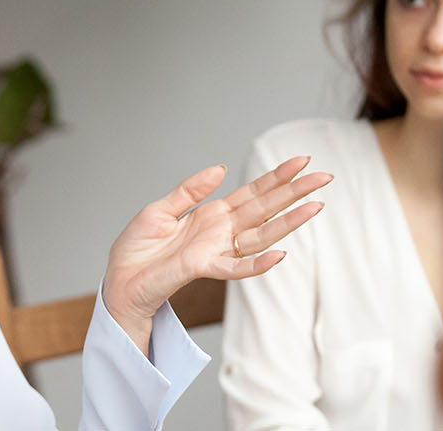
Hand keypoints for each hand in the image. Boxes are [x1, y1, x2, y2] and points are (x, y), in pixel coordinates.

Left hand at [102, 157, 330, 351]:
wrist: (119, 280)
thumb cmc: (136, 250)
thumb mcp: (160, 210)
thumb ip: (189, 190)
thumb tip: (220, 168)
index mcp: (211, 214)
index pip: (252, 193)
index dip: (276, 177)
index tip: (301, 161)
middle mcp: (220, 232)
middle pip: (265, 209)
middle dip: (294, 192)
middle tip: (324, 177)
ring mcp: (216, 251)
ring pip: (261, 235)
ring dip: (289, 222)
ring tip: (316, 206)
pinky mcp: (203, 268)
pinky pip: (236, 268)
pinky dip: (258, 263)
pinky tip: (280, 254)